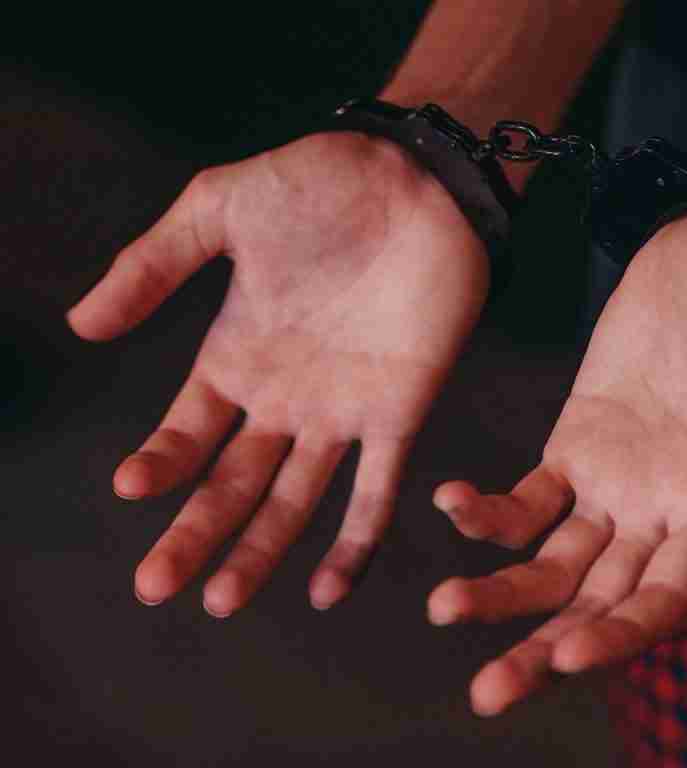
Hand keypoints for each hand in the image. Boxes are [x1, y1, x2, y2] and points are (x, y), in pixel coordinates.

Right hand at [68, 132, 487, 615]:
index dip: (160, 464)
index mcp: (238, 353)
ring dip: (261, 551)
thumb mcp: (218, 210)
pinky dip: (354, 541)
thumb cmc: (319, 183)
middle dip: (195, 533)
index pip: (186, 430)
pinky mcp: (401, 412)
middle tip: (155, 587)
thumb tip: (80, 324)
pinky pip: (376, 490)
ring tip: (223, 600)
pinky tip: (328, 590)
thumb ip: (153, 265)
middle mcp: (285, 395)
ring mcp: (343, 410)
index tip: (131, 489)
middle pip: (231, 481)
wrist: (418, 178)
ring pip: (294, 499)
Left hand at [429, 205, 686, 714]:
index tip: (569, 655)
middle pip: (600, 602)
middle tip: (489, 693)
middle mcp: (660, 509)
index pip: (670, 595)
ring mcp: (613, 482)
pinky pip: (527, 498)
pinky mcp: (575, 443)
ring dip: (502, 593)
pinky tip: (447, 502)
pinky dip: (489, 512)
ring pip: (554, 562)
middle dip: (546, 647)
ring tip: (443, 609)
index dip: (625, 633)